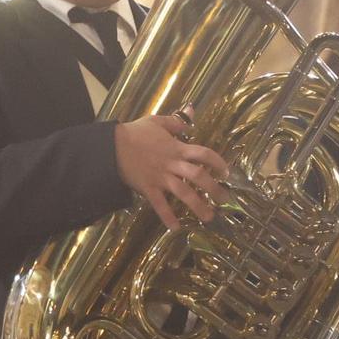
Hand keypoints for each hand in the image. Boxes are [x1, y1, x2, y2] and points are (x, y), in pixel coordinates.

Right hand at [114, 113, 229, 230]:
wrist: (112, 146)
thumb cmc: (135, 133)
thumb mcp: (157, 122)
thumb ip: (177, 120)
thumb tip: (191, 110)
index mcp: (177, 148)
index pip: (203, 154)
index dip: (217, 162)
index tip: (226, 172)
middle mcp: (172, 164)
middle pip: (197, 176)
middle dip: (213, 189)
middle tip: (224, 199)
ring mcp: (160, 177)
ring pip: (183, 192)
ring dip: (197, 206)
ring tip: (209, 217)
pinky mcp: (148, 188)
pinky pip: (159, 205)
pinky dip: (167, 217)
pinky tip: (176, 228)